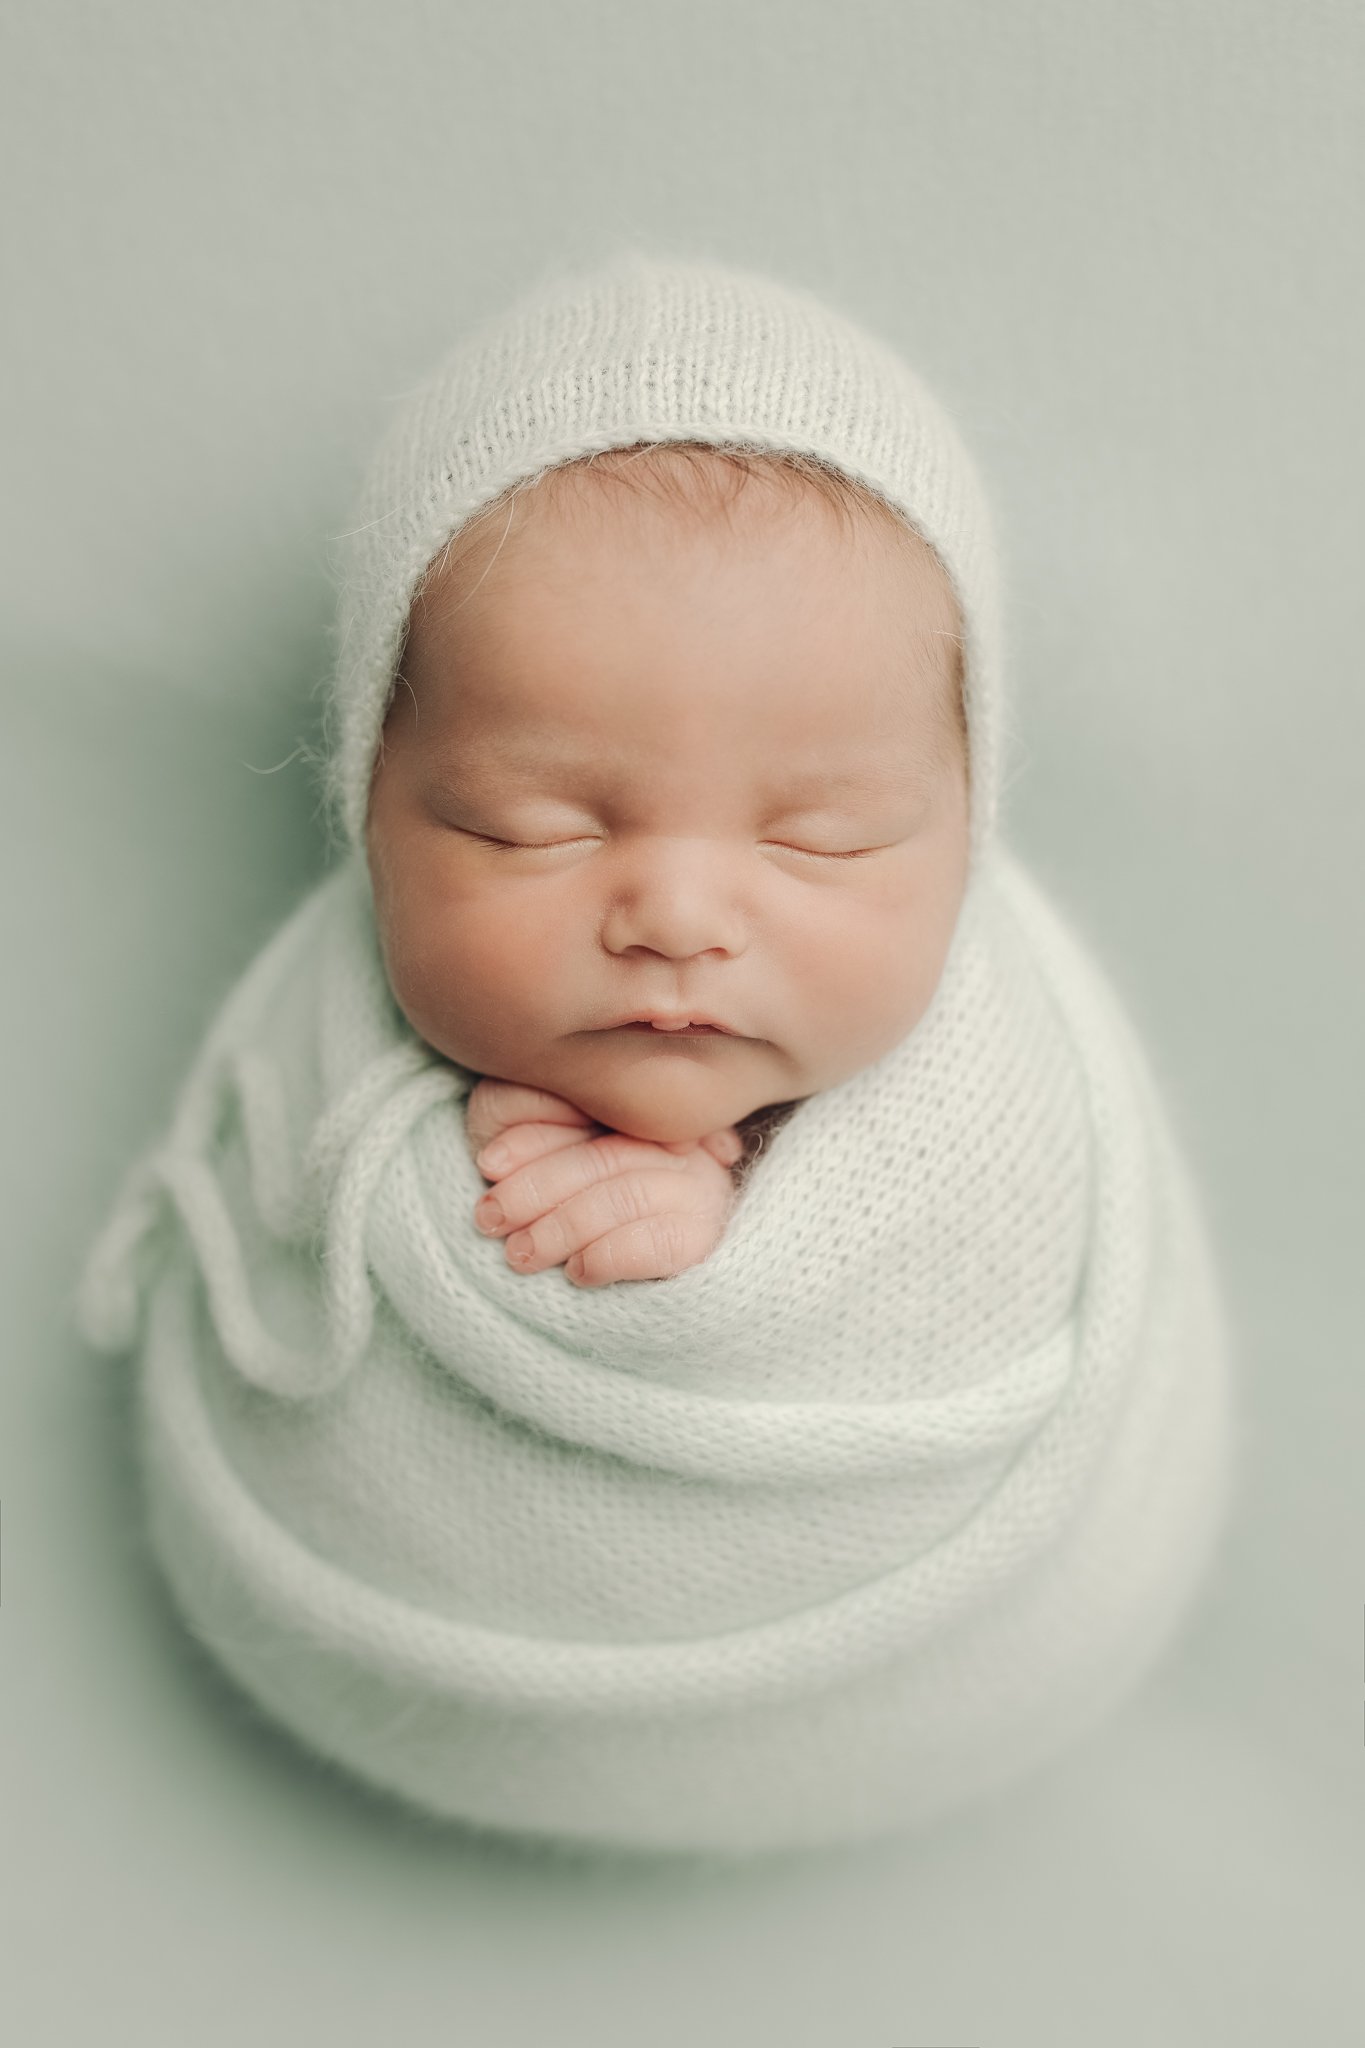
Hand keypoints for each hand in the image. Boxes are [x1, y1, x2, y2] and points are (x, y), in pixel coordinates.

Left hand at [463, 1078, 744, 1285]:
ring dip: (562, 1228)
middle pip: (603, 1155)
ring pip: (625, 1195)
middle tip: (491, 1218)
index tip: (488, 1164)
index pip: (589, 1106)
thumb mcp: (532, 1156)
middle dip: (537, 1187)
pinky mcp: (701, 1235)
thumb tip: (494, 1161)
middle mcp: (674, 1134)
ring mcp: (697, 1181)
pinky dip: (609, 1256)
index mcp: (633, 1103)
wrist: (633, 1281)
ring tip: (519, 1255)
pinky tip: (578, 1272)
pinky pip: (658, 1242)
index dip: (533, 1135)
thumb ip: (520, 1128)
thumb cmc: (562, 1206)